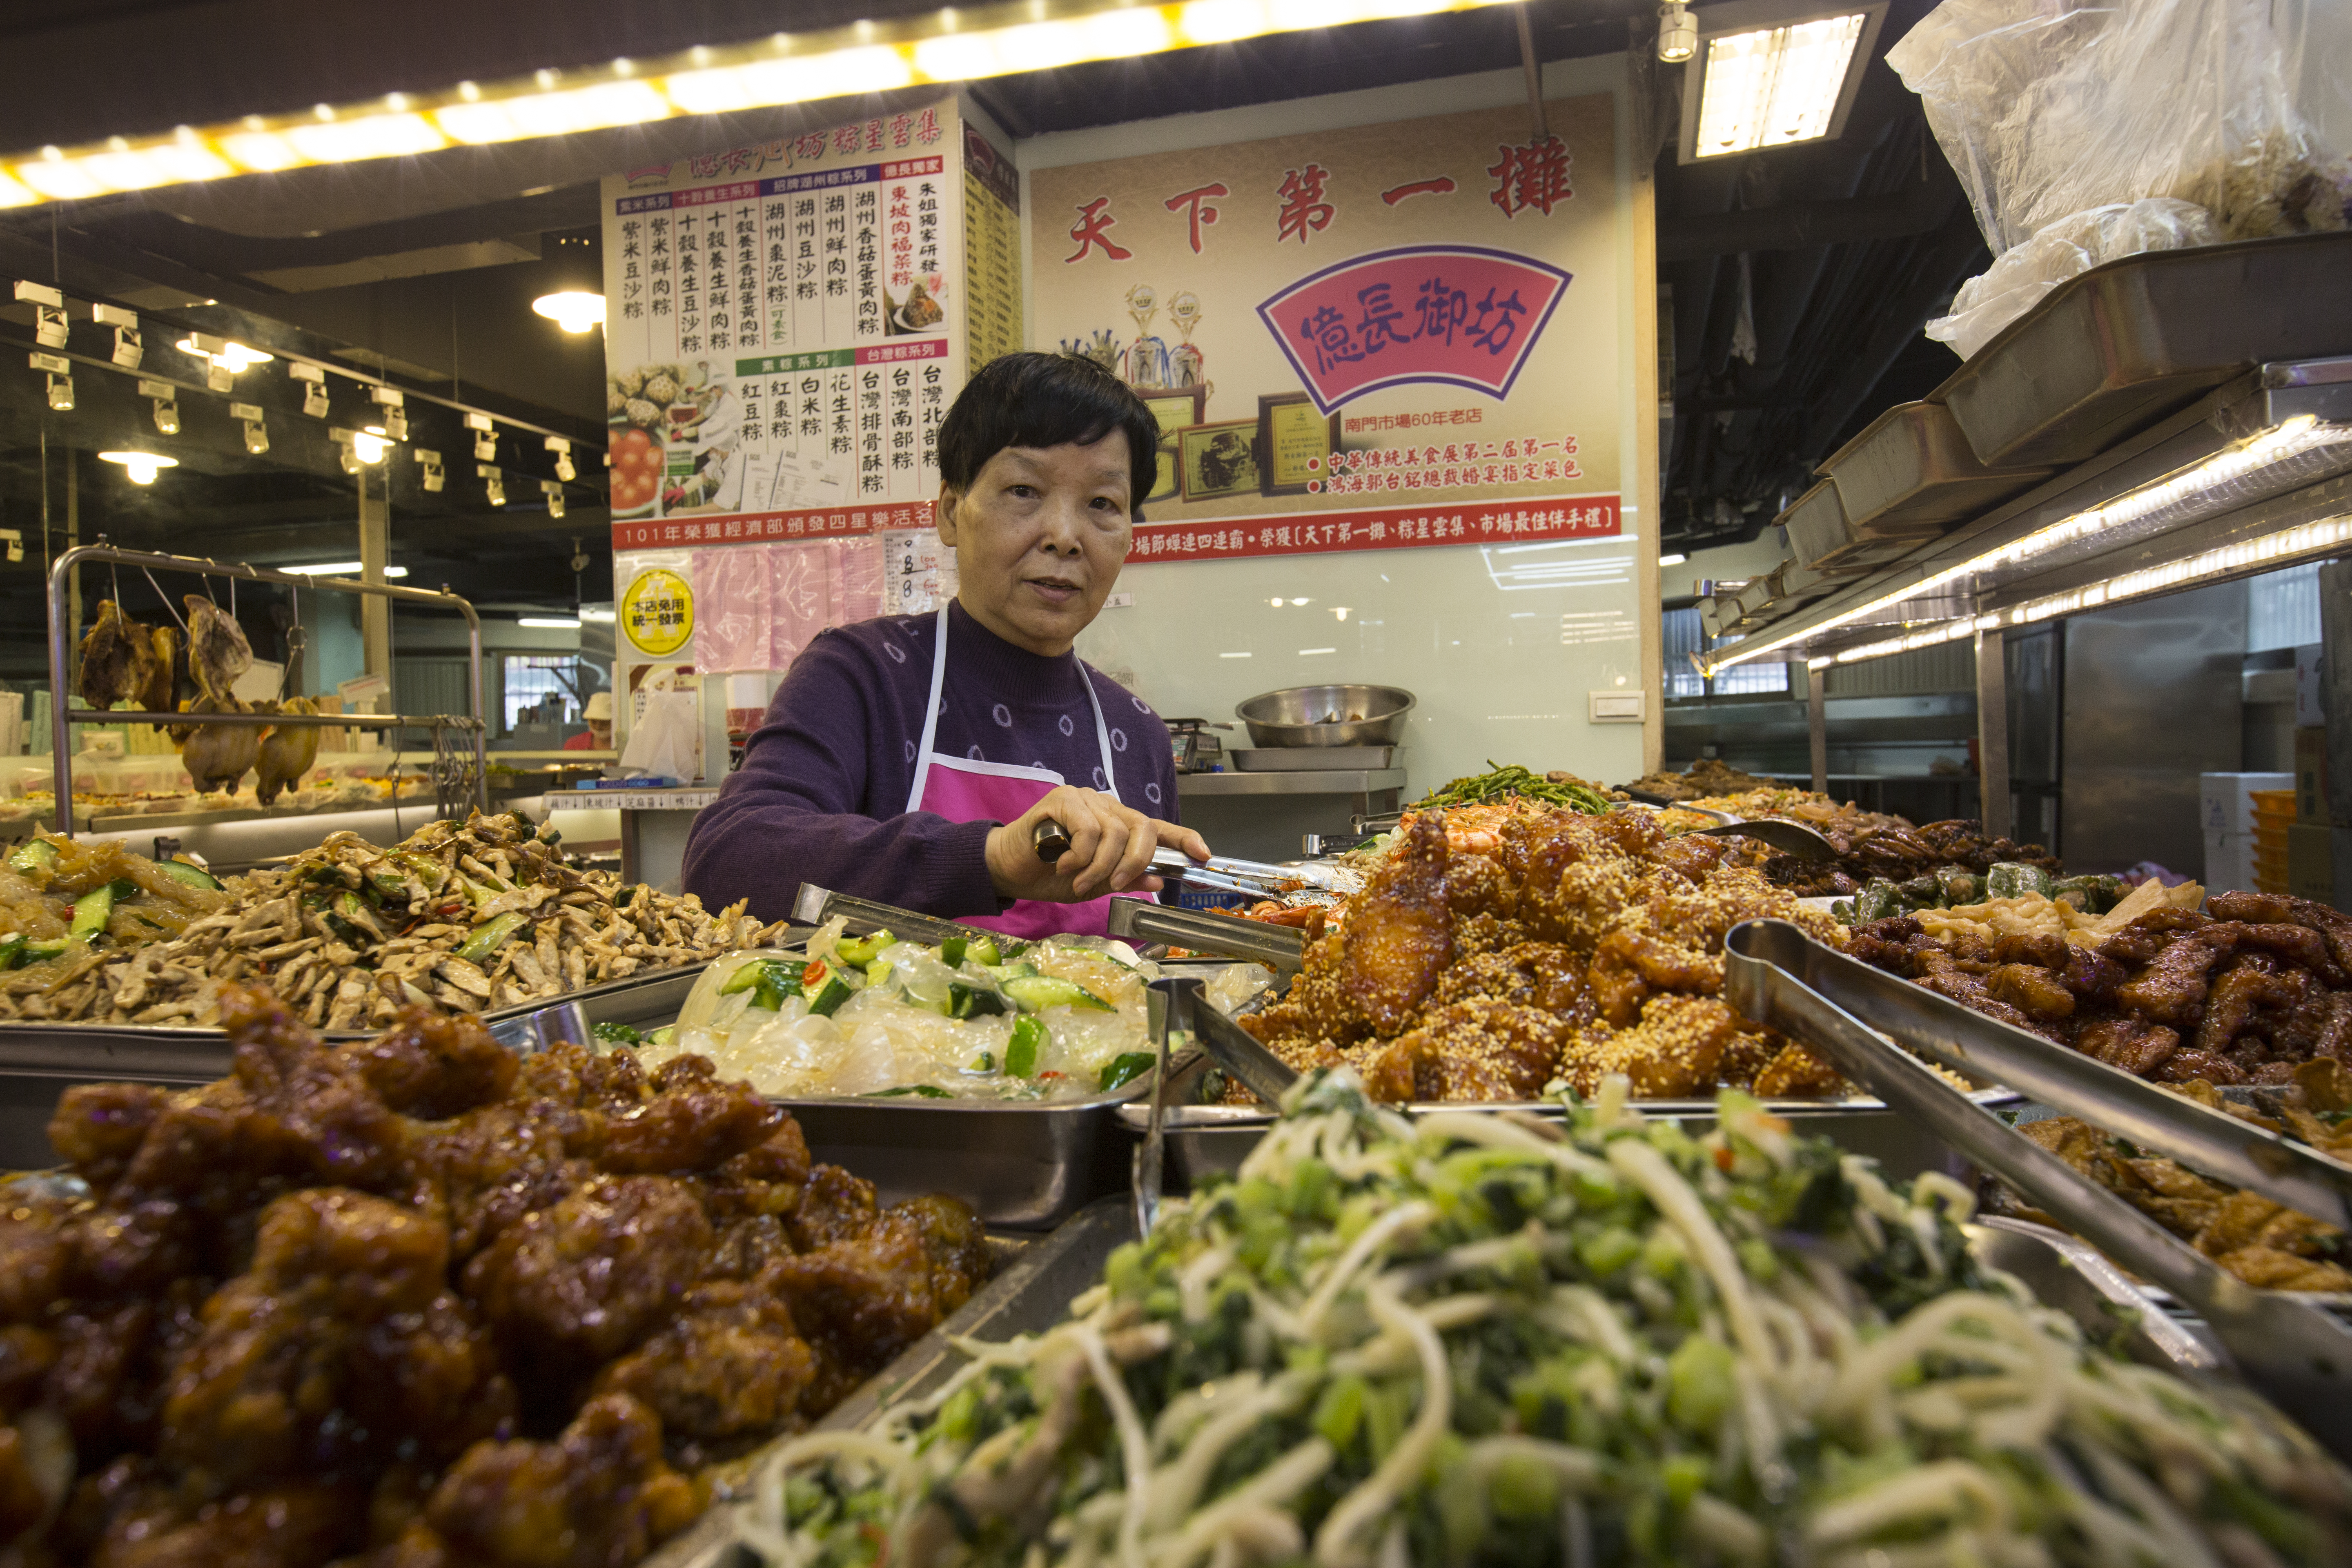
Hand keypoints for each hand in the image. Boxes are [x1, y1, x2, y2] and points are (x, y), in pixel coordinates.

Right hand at [985, 785, 1210, 902]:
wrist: (1008, 869)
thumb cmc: (1050, 874)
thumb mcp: (1094, 884)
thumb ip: (1124, 879)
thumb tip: (1158, 880)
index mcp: (1118, 826)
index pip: (1158, 828)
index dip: (1184, 839)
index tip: (1203, 856)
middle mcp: (1107, 807)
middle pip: (1143, 828)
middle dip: (1135, 861)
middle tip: (1115, 883)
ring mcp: (1086, 800)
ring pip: (1115, 832)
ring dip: (1099, 866)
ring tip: (1077, 880)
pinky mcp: (1063, 800)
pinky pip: (1088, 829)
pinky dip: (1080, 854)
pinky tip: (1062, 863)